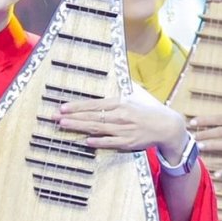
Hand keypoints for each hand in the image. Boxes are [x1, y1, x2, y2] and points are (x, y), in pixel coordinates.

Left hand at [56, 85, 187, 158]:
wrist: (167, 126)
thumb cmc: (148, 109)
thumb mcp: (135, 95)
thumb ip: (119, 92)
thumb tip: (110, 78)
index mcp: (120, 102)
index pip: (94, 104)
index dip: (77, 106)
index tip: (62, 107)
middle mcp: (120, 115)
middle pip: (91, 116)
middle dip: (71, 116)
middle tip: (55, 117)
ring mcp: (123, 129)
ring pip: (97, 128)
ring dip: (79, 127)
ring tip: (64, 125)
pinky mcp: (128, 142)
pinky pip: (110, 142)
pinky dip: (98, 141)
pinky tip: (85, 140)